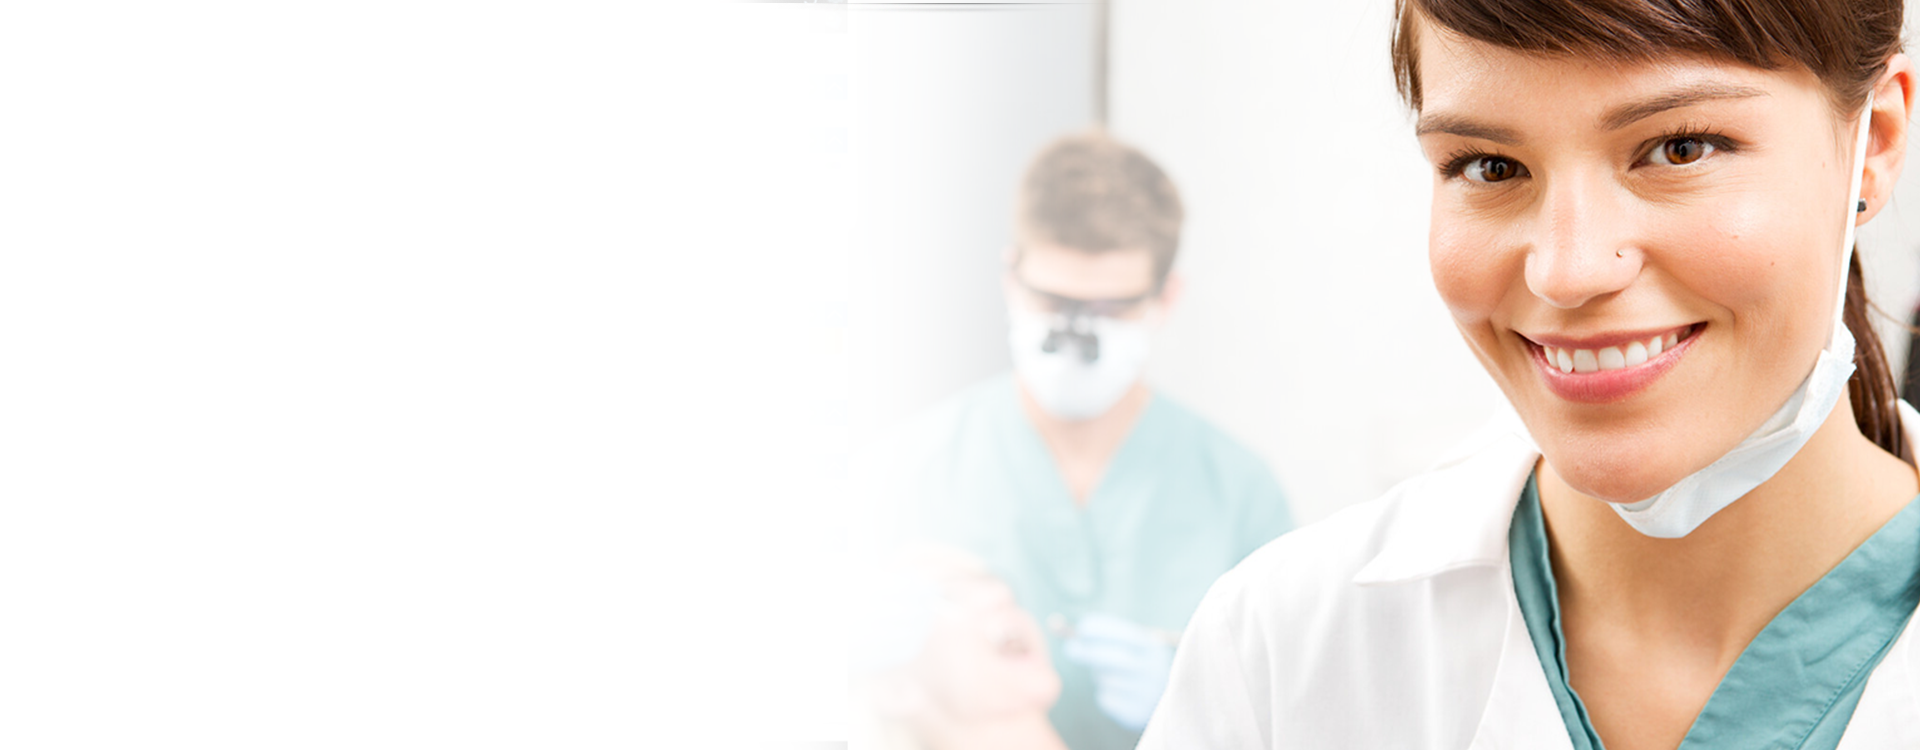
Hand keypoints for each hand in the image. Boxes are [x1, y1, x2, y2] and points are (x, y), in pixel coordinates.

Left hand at [1061, 612, 1175, 731]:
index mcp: (1153, 649)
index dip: (1102, 630)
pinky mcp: (1136, 713)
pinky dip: (1104, 693)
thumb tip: (1058, 626)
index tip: (1082, 628)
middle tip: (1070, 648)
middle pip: (1115, 658)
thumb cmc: (1135, 666)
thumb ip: (1101, 636)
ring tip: (1110, 675)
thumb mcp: (1129, 646)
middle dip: (1089, 651)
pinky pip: (1107, 699)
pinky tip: (1117, 692)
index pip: (1126, 635)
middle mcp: (1154, 670)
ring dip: (1100, 675)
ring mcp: (1147, 693)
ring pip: (1108, 680)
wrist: (1163, 702)